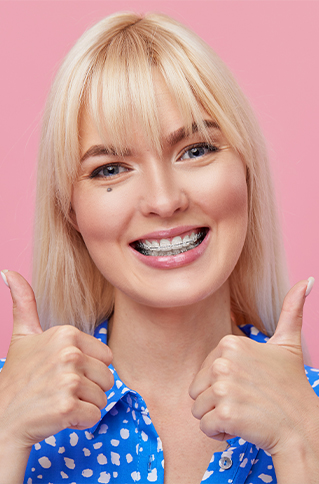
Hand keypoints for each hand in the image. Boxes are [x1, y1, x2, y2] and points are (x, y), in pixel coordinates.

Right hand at [0, 271, 113, 449]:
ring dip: (84, 406)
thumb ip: (23, 303)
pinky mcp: (67, 406)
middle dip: (89, 389)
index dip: (89, 369)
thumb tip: (8, 273)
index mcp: (66, 333)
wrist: (2, 419)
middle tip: (61, 390)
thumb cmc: (18, 378)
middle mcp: (69, 352)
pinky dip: (80, 422)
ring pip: (103, 397)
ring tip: (59, 401)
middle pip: (107, 377)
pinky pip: (95, 416)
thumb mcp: (22, 336)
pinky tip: (59, 416)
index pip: (106, 357)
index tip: (64, 373)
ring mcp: (68, 379)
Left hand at [189, 279, 317, 455]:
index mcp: (230, 343)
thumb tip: (308, 281)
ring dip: (217, 418)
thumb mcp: (289, 344)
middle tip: (246, 402)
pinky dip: (220, 433)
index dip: (223, 384)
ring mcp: (224, 387)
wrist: (302, 426)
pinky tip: (241, 427)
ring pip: (198, 409)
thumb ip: (292, 311)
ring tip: (243, 414)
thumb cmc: (291, 387)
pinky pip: (204, 427)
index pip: (205, 371)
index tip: (248, 385)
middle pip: (197, 390)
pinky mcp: (225, 413)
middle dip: (217, 402)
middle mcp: (223, 361)